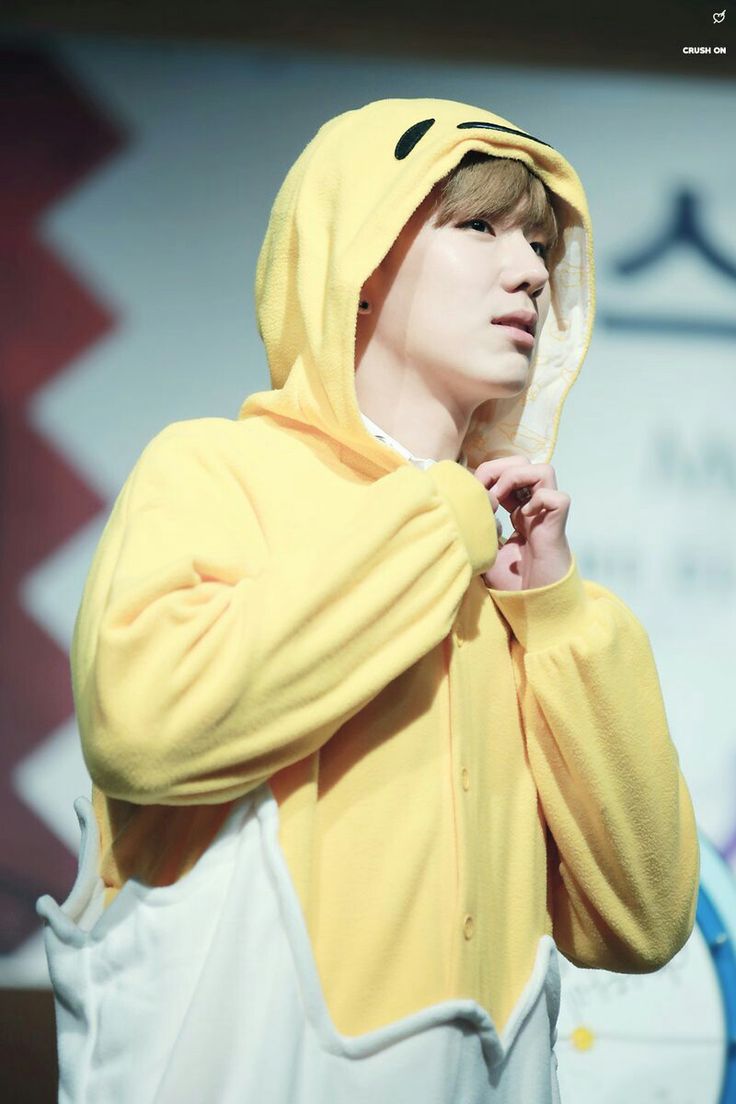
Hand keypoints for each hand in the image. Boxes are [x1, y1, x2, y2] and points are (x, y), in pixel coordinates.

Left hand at [473, 456, 571, 589]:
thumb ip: (475, 527)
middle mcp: (533, 506)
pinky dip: (540, 500)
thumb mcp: (483, 548)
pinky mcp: (558, 525)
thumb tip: (458, 507)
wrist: (532, 602)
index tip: (472, 495)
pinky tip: (523, 518)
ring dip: (519, 477)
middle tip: (488, 494)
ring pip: (545, 470)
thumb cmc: (510, 580)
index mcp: (516, 508)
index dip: (487, 475)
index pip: (504, 471)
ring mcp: (546, 514)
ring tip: (503, 499)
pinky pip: (558, 497)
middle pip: (524, 461)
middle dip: (501, 469)